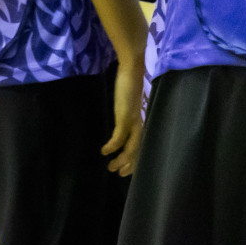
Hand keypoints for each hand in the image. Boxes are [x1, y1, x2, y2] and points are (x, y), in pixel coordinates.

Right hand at [102, 51, 145, 175]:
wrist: (132, 70)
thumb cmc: (129, 83)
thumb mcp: (128, 103)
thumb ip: (126, 112)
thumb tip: (122, 120)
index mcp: (141, 121)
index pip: (141, 145)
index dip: (135, 159)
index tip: (126, 170)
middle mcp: (140, 124)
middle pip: (138, 150)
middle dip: (129, 164)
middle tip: (119, 173)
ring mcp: (133, 122)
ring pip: (131, 148)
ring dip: (121, 160)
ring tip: (111, 168)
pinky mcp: (125, 117)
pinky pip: (119, 138)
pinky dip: (112, 147)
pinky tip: (104, 151)